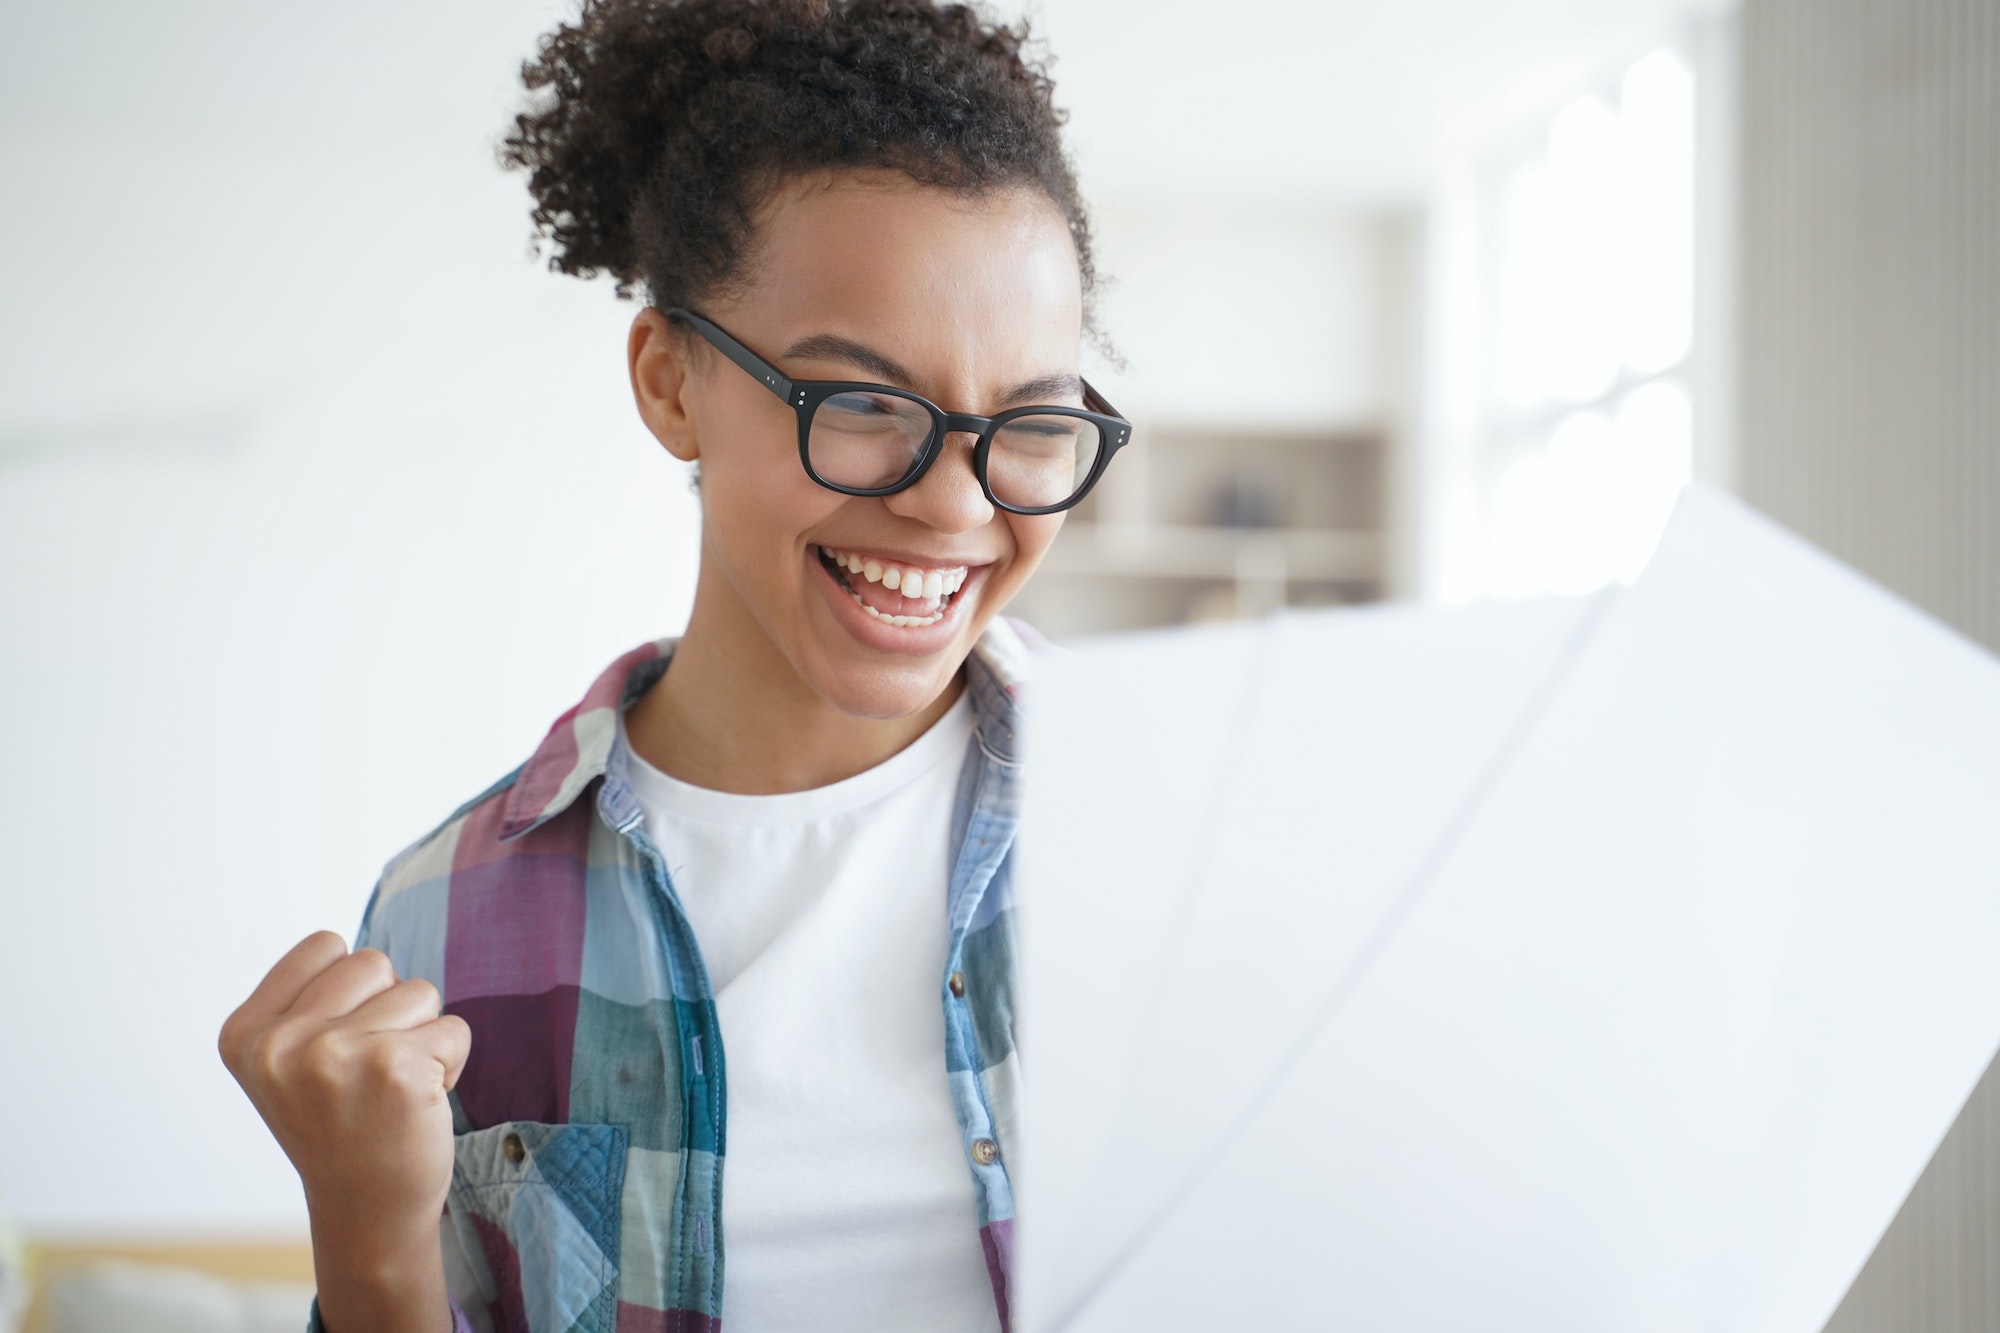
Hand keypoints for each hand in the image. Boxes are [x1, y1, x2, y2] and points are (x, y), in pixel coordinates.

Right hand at [220, 932, 469, 1329]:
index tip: (336, 1045)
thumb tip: (347, 946)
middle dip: (389, 1007)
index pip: (325, 945)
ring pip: (419, 991)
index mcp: (245, 1034)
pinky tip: (419, 1103)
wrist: (367, 1209)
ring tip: (393, 1087)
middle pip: (374, 962)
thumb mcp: (288, 1060)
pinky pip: (454, 1028)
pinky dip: (451, 1060)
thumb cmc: (339, 1122)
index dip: (350, 989)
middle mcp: (281, 1043)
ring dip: (422, 1034)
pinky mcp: (395, 1068)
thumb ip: (307, 1000)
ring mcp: (334, 1054)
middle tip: (371, 1071)